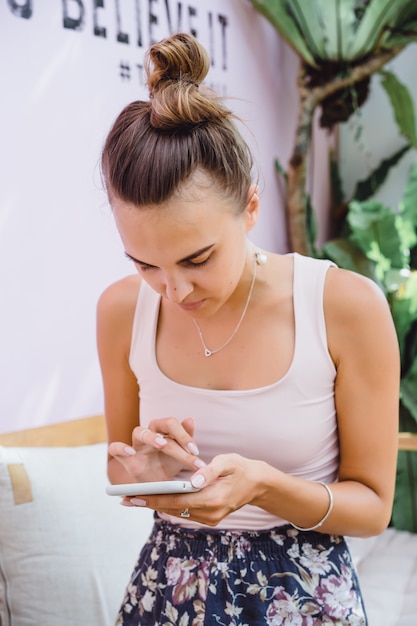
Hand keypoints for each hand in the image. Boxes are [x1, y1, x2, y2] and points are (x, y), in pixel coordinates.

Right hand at [108, 417, 204, 483]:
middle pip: (159, 423)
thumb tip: (190, 419)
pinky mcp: (125, 459)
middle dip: (175, 435)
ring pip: (139, 431)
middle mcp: (150, 435)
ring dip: (151, 437)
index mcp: (164, 432)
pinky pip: (115, 448)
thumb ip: (186, 438)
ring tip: (162, 445)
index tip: (196, 451)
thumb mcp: (181, 456)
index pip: (172, 424)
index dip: (185, 435)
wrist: (155, 487)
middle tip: (188, 450)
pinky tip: (130, 453)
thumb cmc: (167, 466)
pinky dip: (121, 448)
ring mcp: (136, 445)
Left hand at [128, 453, 261, 525]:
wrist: (258, 484)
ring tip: (133, 499)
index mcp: (214, 498)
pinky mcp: (209, 519)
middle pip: (173, 509)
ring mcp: (210, 519)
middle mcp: (210, 513)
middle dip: (148, 503)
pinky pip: (184, 512)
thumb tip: (192, 480)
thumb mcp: (227, 462)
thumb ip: (209, 470)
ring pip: (177, 512)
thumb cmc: (241, 468)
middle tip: (124, 498)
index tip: (133, 496)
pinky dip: (169, 506)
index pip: (176, 500)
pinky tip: (154, 499)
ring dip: (156, 505)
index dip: (153, 498)